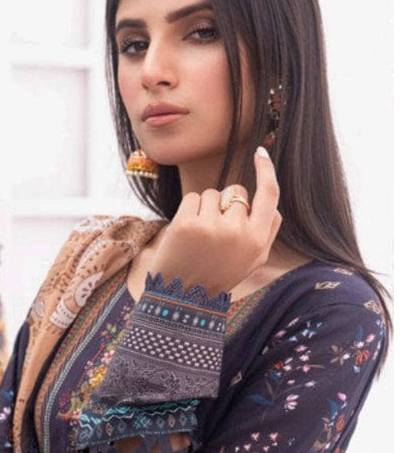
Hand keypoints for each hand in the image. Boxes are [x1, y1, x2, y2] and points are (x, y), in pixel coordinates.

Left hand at [142, 148, 281, 296]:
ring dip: (205, 208)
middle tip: (215, 232)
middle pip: (237, 192)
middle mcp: (238, 231)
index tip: (260, 154)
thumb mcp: (252, 261)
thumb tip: (273, 205)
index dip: (266, 171)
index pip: (269, 194)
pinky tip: (186, 233)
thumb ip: (267, 232)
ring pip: (212, 193)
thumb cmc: (218, 276)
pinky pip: (192, 198)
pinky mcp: (187, 223)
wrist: (180, 298)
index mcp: (257, 240)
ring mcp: (212, 226)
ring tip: (199, 236)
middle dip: (225, 204)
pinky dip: (188, 210)